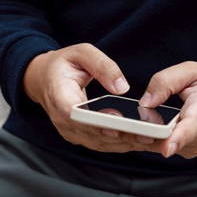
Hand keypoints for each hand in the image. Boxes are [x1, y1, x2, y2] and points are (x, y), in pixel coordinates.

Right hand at [23, 43, 151, 152]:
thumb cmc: (63, 64)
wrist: (44, 79)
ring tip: (153, 140)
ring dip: (126, 144)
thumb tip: (122, 87)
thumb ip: (102, 66)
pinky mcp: (79, 136)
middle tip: (150, 135)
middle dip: (122, 136)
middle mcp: (62, 119)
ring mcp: (69, 131)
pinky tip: (142, 142)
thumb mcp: (82, 53)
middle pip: (92, 134)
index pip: (74, 114)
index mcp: (58, 95)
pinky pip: (101, 144)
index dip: (96, 122)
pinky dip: (121, 144)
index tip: (119, 125)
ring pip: (99, 143)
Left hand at [139, 61, 196, 158]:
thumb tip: (145, 102)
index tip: (167, 148)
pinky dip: (152, 137)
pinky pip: (162, 147)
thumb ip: (166, 81)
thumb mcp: (193, 71)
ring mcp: (196, 146)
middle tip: (130, 116)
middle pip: (167, 139)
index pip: (192, 126)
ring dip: (145, 134)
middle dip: (143, 131)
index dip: (178, 138)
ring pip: (160, 145)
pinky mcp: (190, 152)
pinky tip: (152, 124)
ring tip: (143, 116)